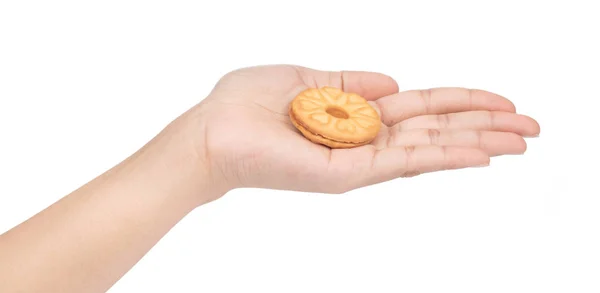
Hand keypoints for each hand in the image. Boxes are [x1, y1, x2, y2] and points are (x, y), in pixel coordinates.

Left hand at [190, 65, 539, 196]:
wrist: (211, 133)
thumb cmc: (247, 105)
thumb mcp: (305, 77)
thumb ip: (350, 81)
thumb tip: (392, 81)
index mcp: (356, 114)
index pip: (421, 108)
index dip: (461, 101)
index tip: (500, 100)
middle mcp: (365, 140)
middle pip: (436, 130)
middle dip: (485, 125)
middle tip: (533, 126)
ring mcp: (360, 160)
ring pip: (430, 148)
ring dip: (479, 142)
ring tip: (523, 140)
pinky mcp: (349, 174)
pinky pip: (405, 161)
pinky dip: (446, 157)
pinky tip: (482, 152)